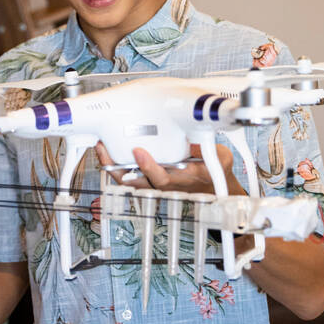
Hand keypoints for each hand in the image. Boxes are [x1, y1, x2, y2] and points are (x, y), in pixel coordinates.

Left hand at [95, 142, 243, 194]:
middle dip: (119, 167)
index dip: (149, 167)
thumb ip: (208, 148)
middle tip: (107, 150)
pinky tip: (107, 152)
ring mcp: (156, 186)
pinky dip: (115, 167)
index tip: (138, 151)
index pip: (163, 178)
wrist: (213, 188)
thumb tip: (194, 134)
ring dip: (113, 167)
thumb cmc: (214, 172)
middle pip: (138, 182)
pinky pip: (128, 178)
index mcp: (185, 179)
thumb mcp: (221, 158)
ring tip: (102, 149)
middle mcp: (167, 185)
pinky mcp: (149, 182)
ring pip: (129, 182)